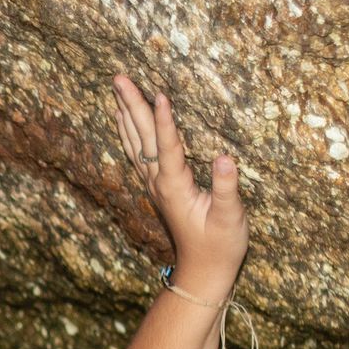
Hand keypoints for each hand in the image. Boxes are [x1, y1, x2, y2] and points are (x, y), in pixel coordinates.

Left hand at [111, 73, 247, 286]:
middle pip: (141, 137)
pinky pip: (138, 152)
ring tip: (117, 88)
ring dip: (126, 113)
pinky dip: (130, 131)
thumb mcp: (230, 218)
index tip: (159, 93)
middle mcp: (158, 182)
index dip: (164, 120)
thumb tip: (225, 158)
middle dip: (132, 105)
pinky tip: (126, 119)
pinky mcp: (158, 187)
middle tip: (118, 77)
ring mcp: (154, 184)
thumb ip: (226, 188)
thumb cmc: (220, 245)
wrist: (202, 271)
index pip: (167, 146)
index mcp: (175, 186)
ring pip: (135, 142)